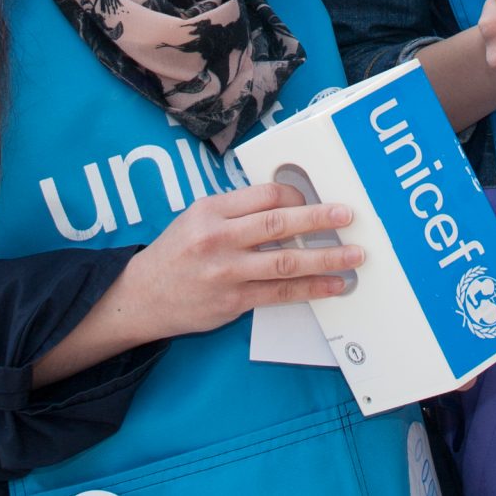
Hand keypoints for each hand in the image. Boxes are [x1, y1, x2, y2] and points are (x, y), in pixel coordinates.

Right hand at [117, 182, 362, 340]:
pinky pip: (280, 293)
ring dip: (326, 258)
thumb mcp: (198, 217)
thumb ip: (236, 210)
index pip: (264, 195)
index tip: (317, 198)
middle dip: (319, 219)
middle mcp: (219, 238)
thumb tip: (286, 204)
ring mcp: (227, 272)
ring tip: (353, 255)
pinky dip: (311, 288)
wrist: (142, 296)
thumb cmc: (177, 253)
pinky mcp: (233, 301)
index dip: (296, 195)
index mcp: (212, 210)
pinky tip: (333, 285)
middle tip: (348, 216)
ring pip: (286, 261)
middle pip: (279, 224)